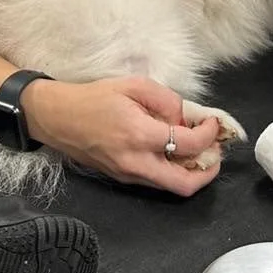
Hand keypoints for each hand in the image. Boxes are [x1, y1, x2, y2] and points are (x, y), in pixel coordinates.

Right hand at [25, 77, 222, 196]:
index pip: (188, 144)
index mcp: (140, 135)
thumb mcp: (134, 85)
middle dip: (209, 171)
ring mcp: (128, 175)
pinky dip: (172, 170)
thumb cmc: (94, 97)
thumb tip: (184, 119)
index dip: (209, 134)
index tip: (213, 122)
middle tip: (215, 151)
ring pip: (170, 187)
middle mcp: (136, 162)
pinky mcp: (122, 178)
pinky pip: (155, 181)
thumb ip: (166, 100)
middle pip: (184, 185)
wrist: (57, 117)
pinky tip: (175, 152)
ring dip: (191, 172)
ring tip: (198, 150)